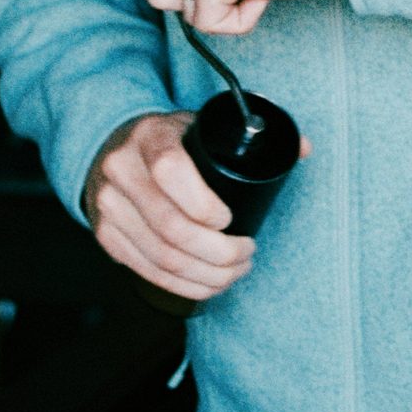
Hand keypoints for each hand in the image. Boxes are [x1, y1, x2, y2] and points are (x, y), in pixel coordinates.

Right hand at [82, 109, 308, 306]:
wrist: (113, 148)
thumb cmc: (171, 139)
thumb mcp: (202, 124)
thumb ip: (252, 135)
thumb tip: (304, 148)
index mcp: (149, 136)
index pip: (170, 170)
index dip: (205, 204)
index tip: (232, 220)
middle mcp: (121, 171)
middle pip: (171, 227)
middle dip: (218, 253)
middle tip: (247, 254)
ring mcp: (109, 207)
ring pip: (161, 257)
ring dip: (206, 275)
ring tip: (235, 272)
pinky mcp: (107, 237)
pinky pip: (148, 271)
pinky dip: (184, 286)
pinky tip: (209, 285)